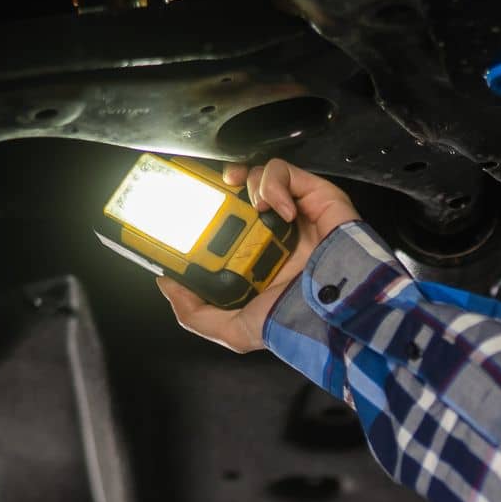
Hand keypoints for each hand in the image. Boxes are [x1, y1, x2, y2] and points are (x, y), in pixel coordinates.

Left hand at [155, 157, 360, 353]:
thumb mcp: (234, 330)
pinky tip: (279, 210)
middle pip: (235, 194)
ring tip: (252, 208)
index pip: (220, 225)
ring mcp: (291, 213)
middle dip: (217, 188)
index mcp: (253, 258)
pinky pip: (283, 171)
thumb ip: (195, 314)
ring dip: (246, 184)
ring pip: (256, 176)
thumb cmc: (295, 321)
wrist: (334, 311)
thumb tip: (166, 284)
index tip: (181, 209)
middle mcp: (271, 234)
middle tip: (205, 194)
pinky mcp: (312, 195)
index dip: (200, 212)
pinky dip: (273, 183)